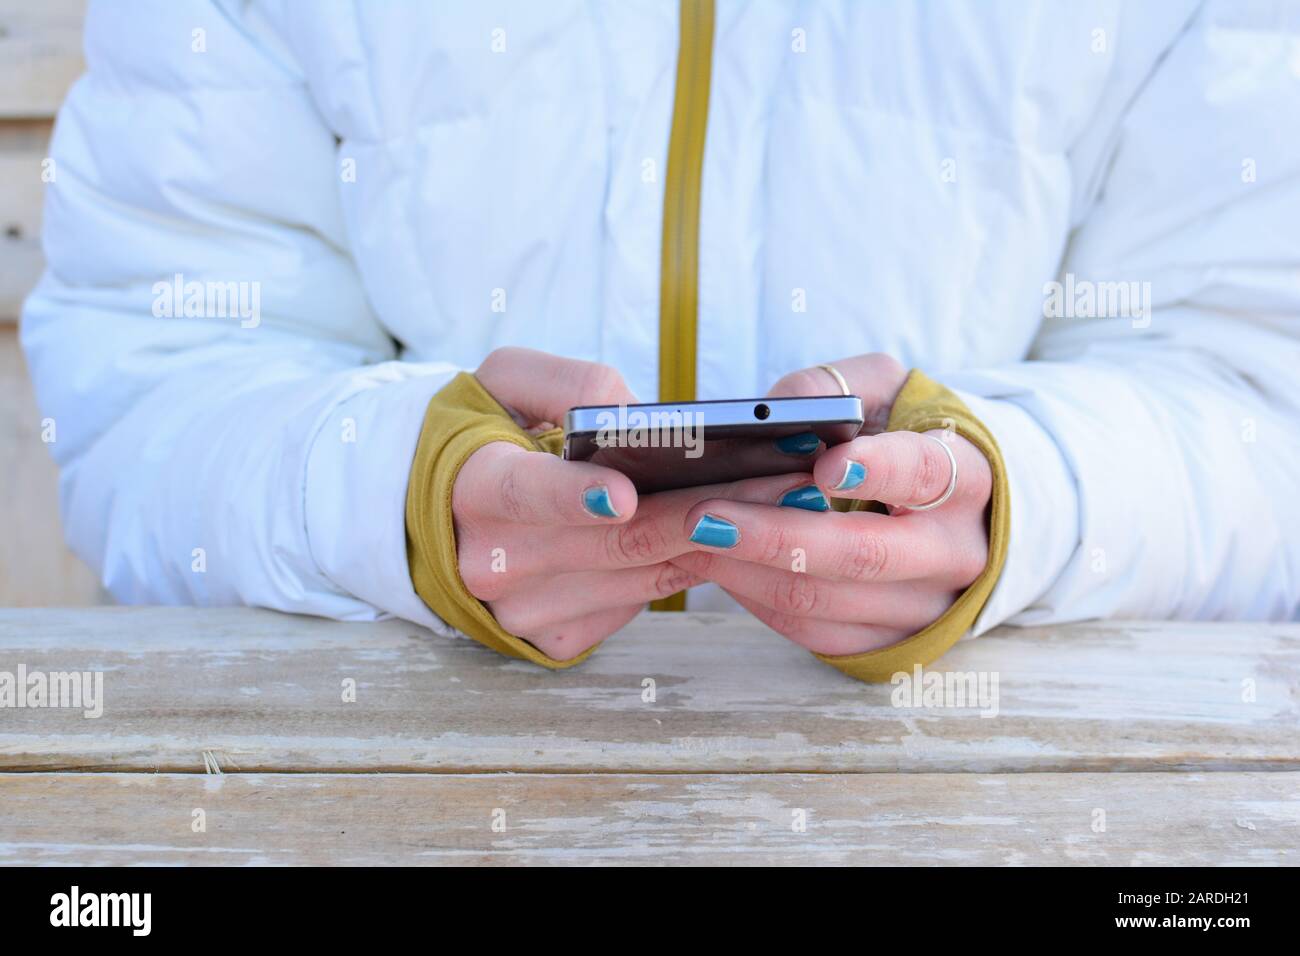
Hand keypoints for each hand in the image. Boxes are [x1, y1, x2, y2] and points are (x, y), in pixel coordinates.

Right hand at [454, 347, 807, 660]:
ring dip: (716, 538)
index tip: (626, 493)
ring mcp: (524, 611)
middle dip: (705, 506)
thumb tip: (631, 414)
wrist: (446, 515)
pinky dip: (685, 566)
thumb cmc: (487, 434)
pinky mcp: (556, 638)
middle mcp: (493, 562)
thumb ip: (562, 382)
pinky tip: (721, 535)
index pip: (524, 493)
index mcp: (472, 489)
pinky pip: (641, 602)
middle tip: (783, 481)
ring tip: (780, 502)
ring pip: (642, 575)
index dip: (577, 495)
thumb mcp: (502, 383)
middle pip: (616, 540)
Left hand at [671, 354, 992, 655]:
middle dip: (774, 536)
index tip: (827, 464)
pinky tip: (719, 565)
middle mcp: (957, 552)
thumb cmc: (910, 437)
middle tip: (701, 514)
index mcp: (968, 477)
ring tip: (689, 535)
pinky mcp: (889, 643)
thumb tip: (778, 408)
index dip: (879, 470)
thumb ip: (841, 385)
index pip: (927, 474)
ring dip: (745, 569)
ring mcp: (925, 607)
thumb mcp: (892, 392)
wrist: (961, 512)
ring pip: (825, 599)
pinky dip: (755, 597)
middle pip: (863, 554)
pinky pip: (812, 630)